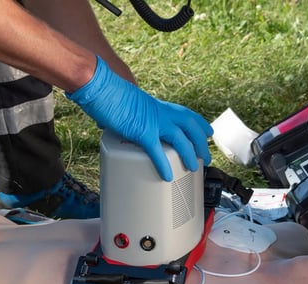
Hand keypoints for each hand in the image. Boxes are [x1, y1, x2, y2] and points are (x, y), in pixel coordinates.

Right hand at [67, 56, 212, 180]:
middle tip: (206, 156)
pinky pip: (157, 151)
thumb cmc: (105, 91)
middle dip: (201, 142)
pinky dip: (164, 164)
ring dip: (189, 154)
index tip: (208, 132)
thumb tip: (105, 122)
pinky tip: (168, 175)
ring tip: (192, 167)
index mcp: (157, 105)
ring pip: (180, 139)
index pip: (185, 114)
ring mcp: (152, 121)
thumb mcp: (123, 104)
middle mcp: (159, 112)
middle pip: (190, 126)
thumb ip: (120, 115)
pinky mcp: (141, 131)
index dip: (199, 124)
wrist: (99, 84)